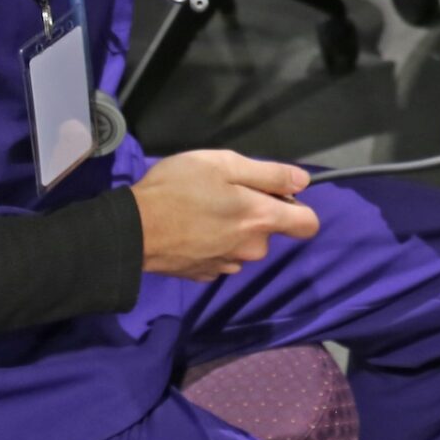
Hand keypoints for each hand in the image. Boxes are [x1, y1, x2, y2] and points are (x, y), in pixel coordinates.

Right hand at [129, 150, 319, 280]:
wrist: (132, 230)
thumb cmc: (178, 189)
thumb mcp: (224, 165)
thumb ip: (269, 174)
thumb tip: (303, 182)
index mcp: (261, 220)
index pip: (307, 224)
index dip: (297, 205)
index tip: (273, 193)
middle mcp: (251, 250)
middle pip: (268, 231)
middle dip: (253, 213)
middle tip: (221, 192)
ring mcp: (227, 266)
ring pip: (243, 245)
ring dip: (231, 229)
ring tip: (201, 210)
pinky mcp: (204, 275)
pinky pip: (220, 257)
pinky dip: (212, 244)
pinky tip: (190, 230)